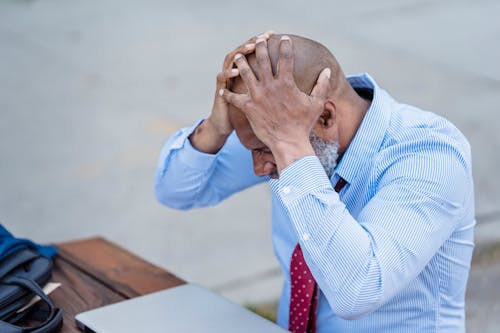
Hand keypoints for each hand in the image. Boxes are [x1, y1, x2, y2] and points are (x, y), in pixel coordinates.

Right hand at [189, 31, 273, 153]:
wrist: (226, 124)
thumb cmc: (246, 112)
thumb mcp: (258, 98)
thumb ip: (271, 87)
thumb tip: (292, 83)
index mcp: (246, 73)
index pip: (255, 52)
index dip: (263, 42)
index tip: (276, 36)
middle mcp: (235, 72)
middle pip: (243, 51)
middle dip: (253, 42)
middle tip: (264, 37)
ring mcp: (227, 81)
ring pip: (230, 61)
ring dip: (240, 53)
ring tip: (250, 48)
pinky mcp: (221, 92)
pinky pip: (222, 79)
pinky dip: (228, 74)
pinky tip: (236, 72)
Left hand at [221, 35, 330, 171]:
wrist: (289, 142)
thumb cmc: (304, 124)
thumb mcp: (316, 103)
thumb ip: (322, 85)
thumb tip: (327, 70)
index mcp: (286, 83)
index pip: (286, 58)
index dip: (285, 46)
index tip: (284, 38)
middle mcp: (270, 86)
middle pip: (261, 60)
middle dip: (259, 47)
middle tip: (258, 40)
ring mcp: (257, 96)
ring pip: (245, 73)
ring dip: (241, 63)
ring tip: (238, 56)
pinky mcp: (248, 108)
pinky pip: (234, 98)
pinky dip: (228, 94)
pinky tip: (223, 90)